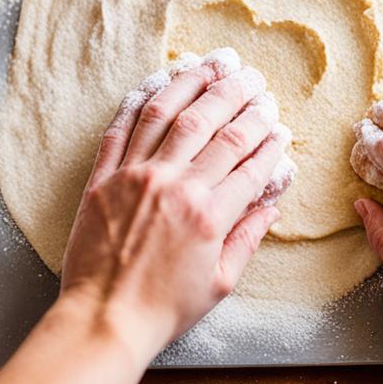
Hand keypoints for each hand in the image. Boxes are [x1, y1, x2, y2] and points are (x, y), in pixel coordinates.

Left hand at [60, 56, 290, 359]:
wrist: (104, 319)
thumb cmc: (164, 308)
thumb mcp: (222, 282)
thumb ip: (248, 237)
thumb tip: (271, 204)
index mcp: (208, 215)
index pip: (248, 162)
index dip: (268, 139)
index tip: (278, 124)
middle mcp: (173, 186)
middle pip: (214, 126)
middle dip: (240, 97)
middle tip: (255, 79)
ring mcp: (135, 177)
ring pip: (168, 114)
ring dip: (194, 84)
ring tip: (214, 63)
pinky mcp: (103, 178)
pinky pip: (121, 129)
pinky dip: (139, 101)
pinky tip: (158, 82)